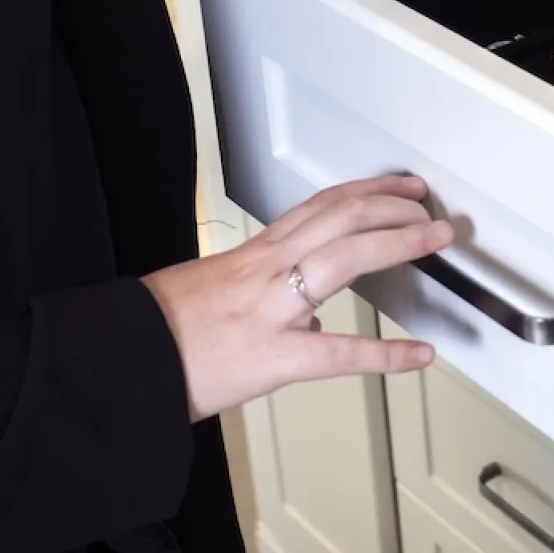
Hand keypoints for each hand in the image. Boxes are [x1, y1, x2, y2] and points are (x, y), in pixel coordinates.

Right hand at [142, 175, 454, 421]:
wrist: (117, 362)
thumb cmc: (157, 332)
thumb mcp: (210, 291)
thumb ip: (264, 294)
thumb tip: (310, 316)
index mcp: (254, 256)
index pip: (320, 207)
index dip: (366, 192)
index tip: (398, 190)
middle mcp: (266, 270)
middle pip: (340, 217)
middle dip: (392, 206)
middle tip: (428, 207)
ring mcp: (272, 309)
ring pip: (344, 258)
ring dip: (398, 242)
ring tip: (435, 241)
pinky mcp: (273, 356)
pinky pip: (340, 353)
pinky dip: (387, 354)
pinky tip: (420, 355)